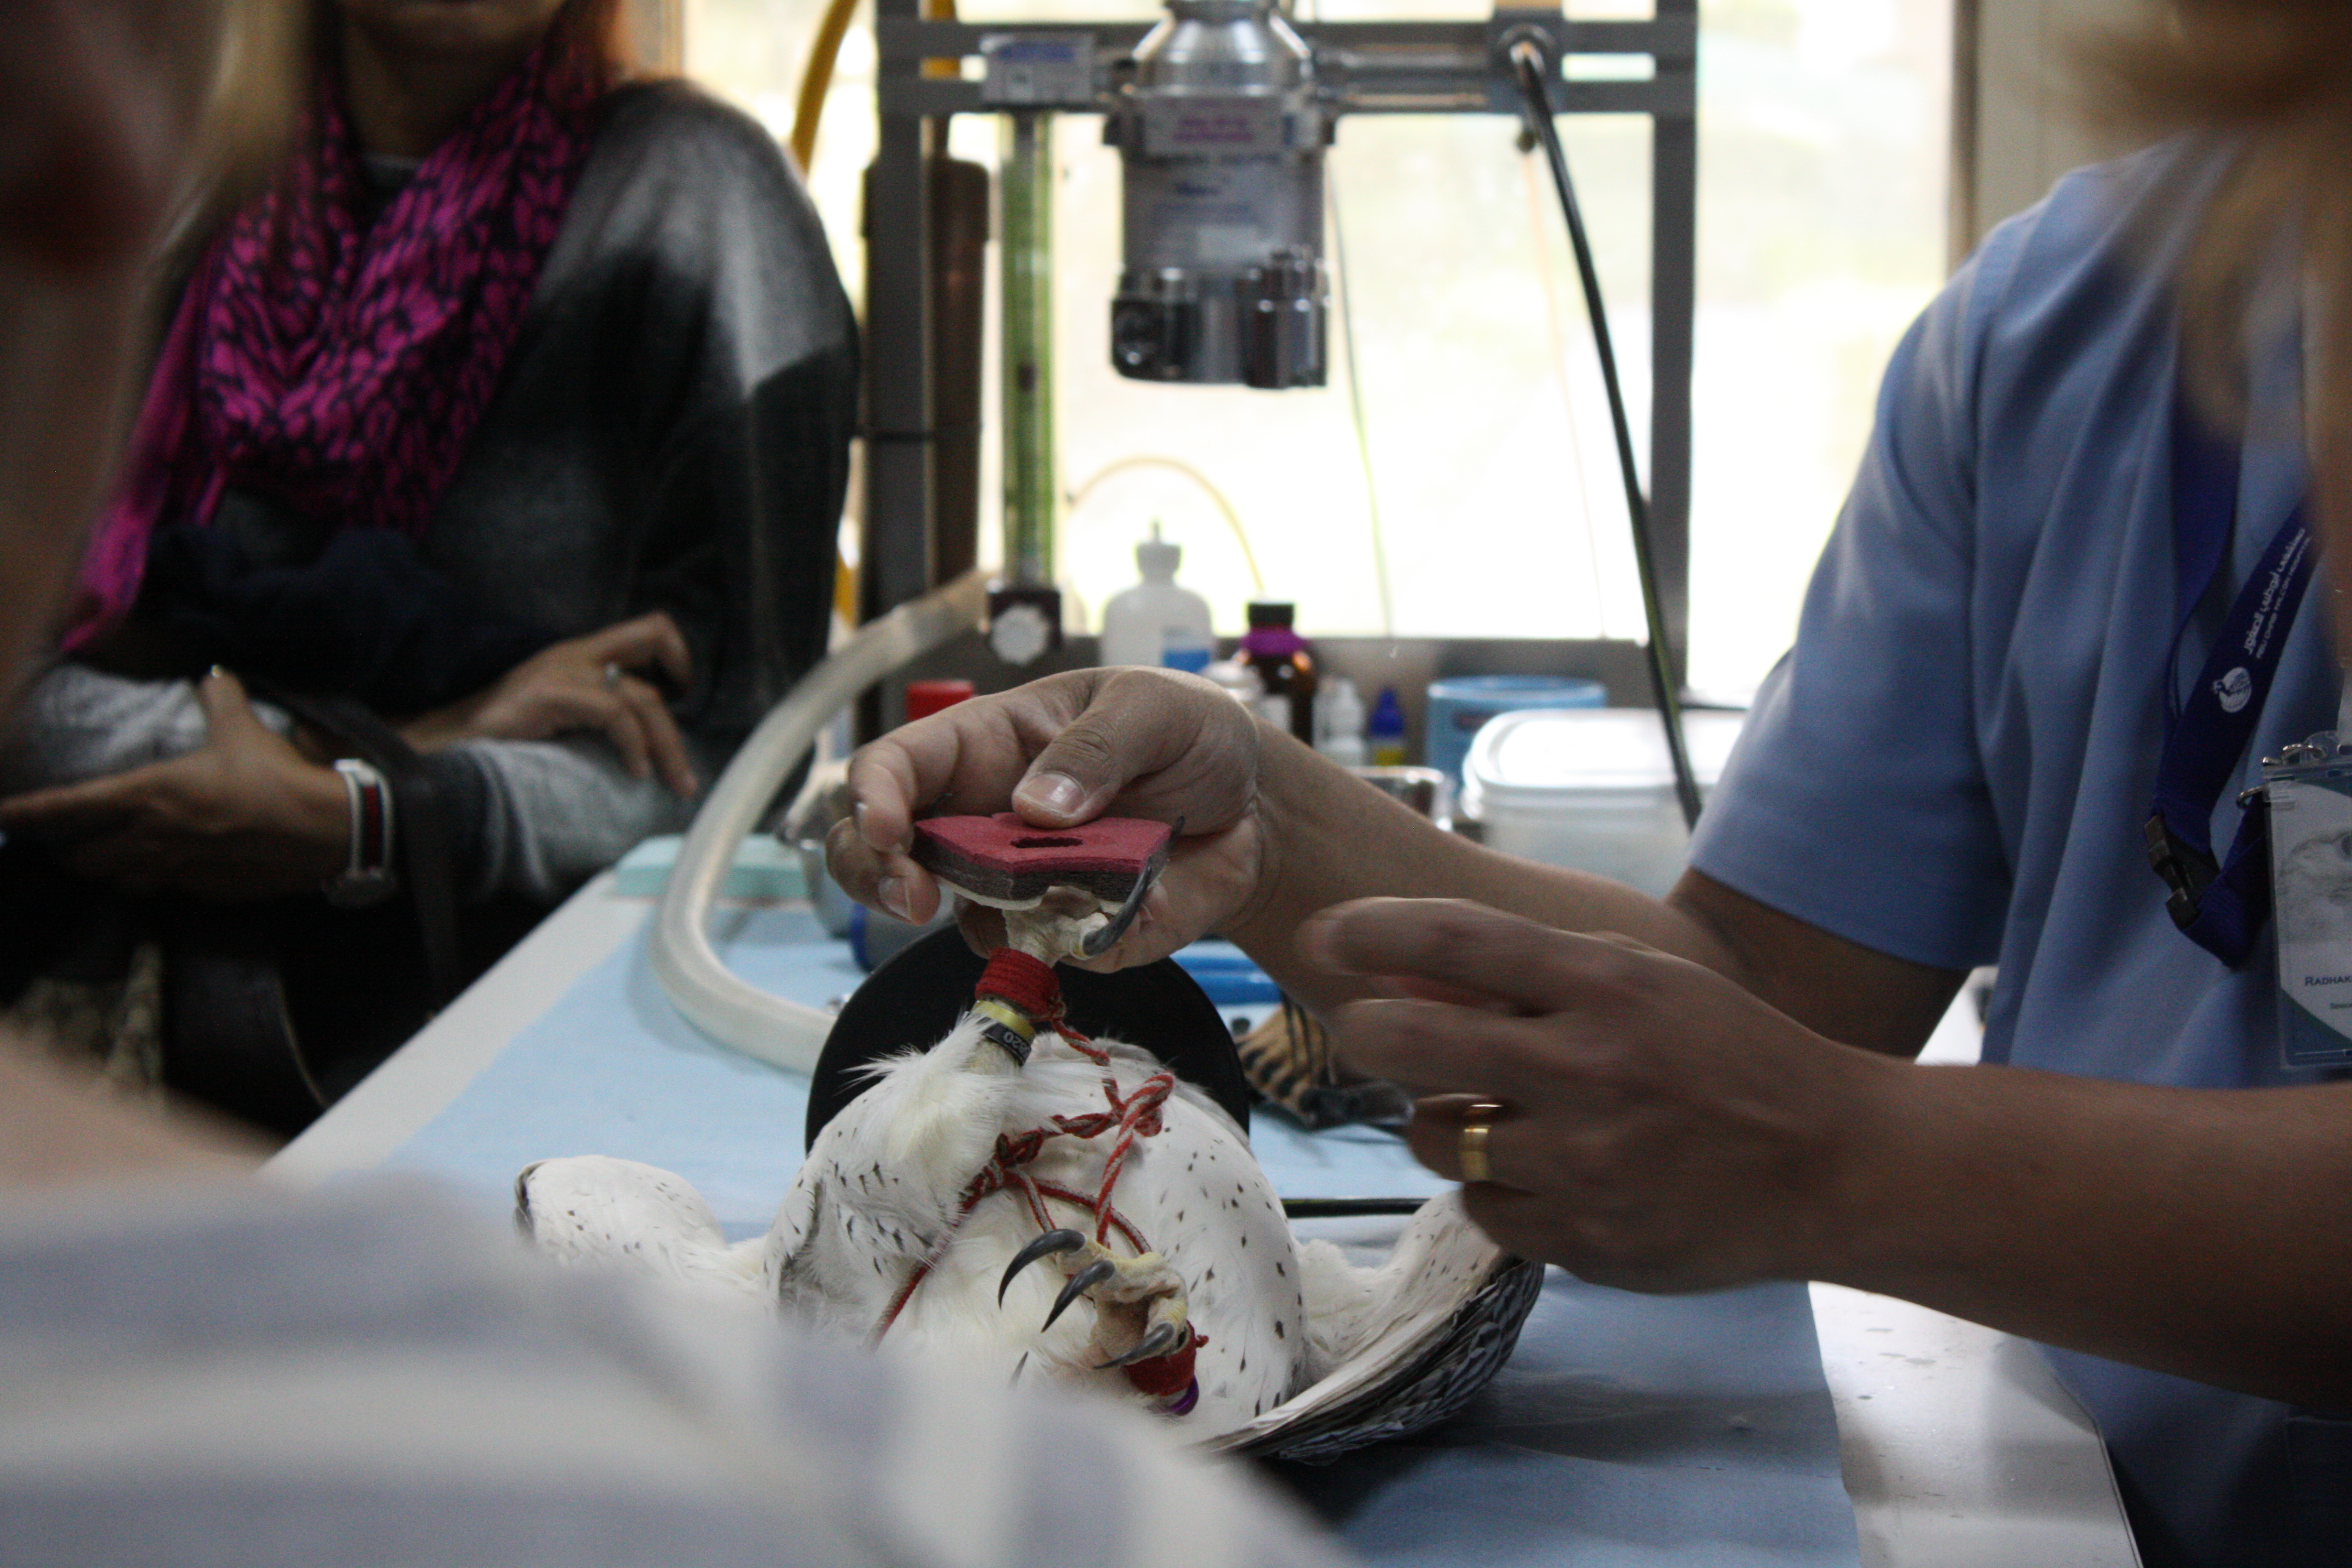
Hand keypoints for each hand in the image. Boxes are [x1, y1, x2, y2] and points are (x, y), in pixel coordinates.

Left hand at [0, 669, 350, 899]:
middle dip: (66, 852)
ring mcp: (179, 871)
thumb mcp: (245, 728)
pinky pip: (168, 888)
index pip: (71, 807)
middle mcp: (154, 838)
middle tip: (62, 843)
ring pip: (121, 880)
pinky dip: (159, 879)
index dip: (28, 812)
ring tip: (110, 859)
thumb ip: (220, 698)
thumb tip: (213, 675)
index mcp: (151, 795)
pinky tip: (174, 868)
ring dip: (108, 871)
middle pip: (85, 858)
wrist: (325, 831)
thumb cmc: (275, 777)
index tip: (0, 817)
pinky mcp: (208, 891)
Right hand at [402, 611, 697, 795]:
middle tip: (686, 769)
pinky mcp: (551, 693)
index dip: (676, 652)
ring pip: (641, 697)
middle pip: (653, 643)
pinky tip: (635, 771)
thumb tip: (647, 749)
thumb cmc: (502, 741)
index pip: (645, 629)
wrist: (446, 747)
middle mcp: (575, 654)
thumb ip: (597, 718)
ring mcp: (562, 670)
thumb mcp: (560, 720)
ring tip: (673, 782)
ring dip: (666, 746)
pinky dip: (633, 745)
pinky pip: (614, 714)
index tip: (686, 692)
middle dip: (677, 712)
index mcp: (579, 656)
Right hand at [829, 668, 1265, 967]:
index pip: (896, 765)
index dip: (872, 795)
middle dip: (877, 877)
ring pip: (962, 921)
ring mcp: (1020, 887)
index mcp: (987, 745)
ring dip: (999, 920)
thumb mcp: (1154, 709)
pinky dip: (1082, 945)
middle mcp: (985, 821)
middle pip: (883, 856)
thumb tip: (1036, 808)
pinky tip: (1137, 907)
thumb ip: (1099, 746)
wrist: (1257, 807)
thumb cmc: (1190, 735)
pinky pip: (1049, 958)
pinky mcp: (1067, 936)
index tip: (887, 828)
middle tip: (914, 898)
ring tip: (1068, 894)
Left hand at [1307, 898, 1901, 1291]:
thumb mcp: (1642, 984)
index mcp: (1608, 987)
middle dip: (1368, 1031)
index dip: (1373, 933)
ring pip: (1433, 1139)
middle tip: (1365, 1029)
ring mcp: (1586, 1164)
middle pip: (1411, 1043)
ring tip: (1491, 1111)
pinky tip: (1546, 1171)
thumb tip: (1401, 973)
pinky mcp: (1587, 1240)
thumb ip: (1526, 977)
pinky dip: (1496, 1188)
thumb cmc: (1729, 1057)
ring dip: (1437, 1122)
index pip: (1456, 942)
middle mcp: (1589, 1070)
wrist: (1833, 1165)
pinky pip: (1483, 1208)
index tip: (1320, 933)